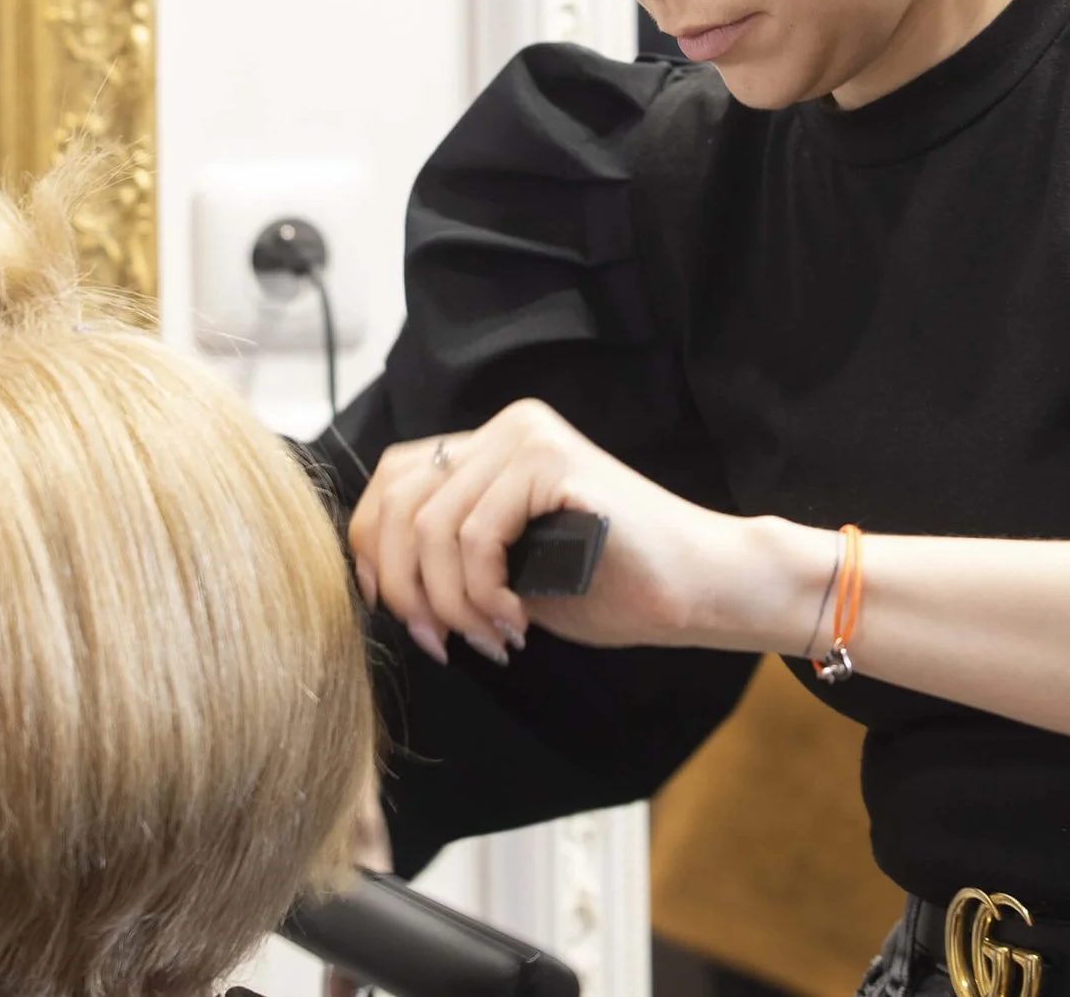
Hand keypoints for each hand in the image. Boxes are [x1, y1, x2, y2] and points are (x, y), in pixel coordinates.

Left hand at [346, 398, 757, 663]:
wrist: (697, 587)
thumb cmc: (611, 583)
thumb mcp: (509, 565)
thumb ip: (452, 551)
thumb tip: (372, 576)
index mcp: (492, 444)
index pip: (392, 481)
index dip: (373, 551)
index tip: (398, 613)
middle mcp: (506, 427)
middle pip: (398, 505)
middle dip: (405, 588)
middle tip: (440, 642)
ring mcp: (530, 438)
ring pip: (432, 527)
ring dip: (450, 602)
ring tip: (490, 639)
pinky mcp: (554, 463)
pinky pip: (477, 535)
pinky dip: (483, 592)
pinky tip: (515, 620)